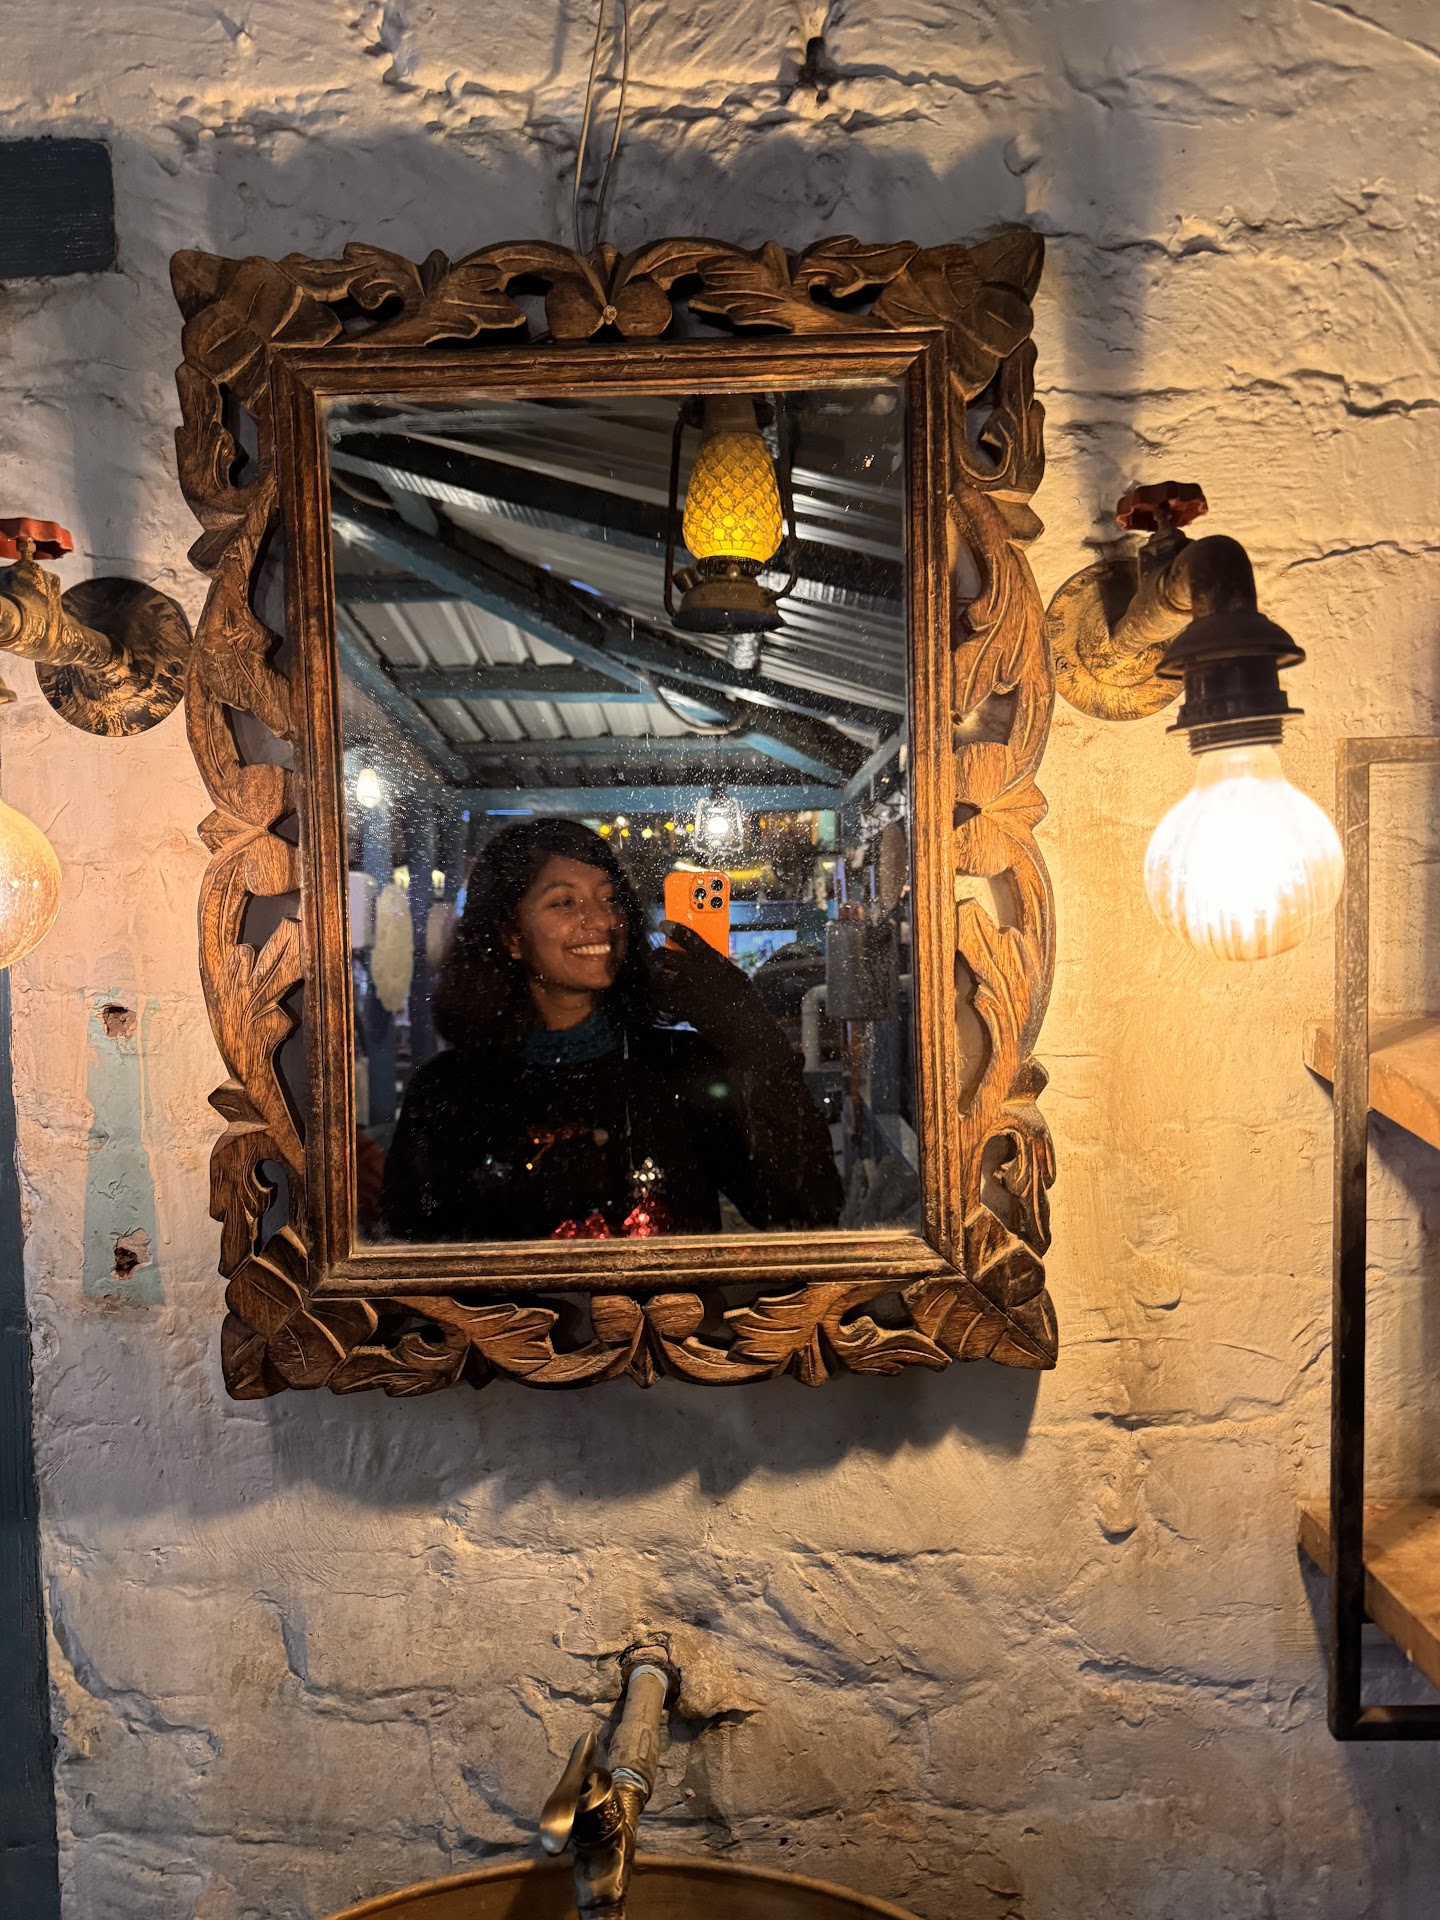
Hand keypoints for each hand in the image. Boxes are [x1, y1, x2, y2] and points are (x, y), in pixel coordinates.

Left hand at [653, 921, 773, 1057]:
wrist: (742, 1027)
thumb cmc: (745, 1001)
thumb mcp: (737, 976)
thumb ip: (721, 965)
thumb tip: (715, 959)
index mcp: (712, 958)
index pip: (688, 937)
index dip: (673, 928)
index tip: (664, 924)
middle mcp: (695, 970)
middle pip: (666, 955)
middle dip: (658, 954)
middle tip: (657, 954)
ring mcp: (685, 989)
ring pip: (660, 977)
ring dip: (659, 976)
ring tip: (661, 976)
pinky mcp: (681, 1006)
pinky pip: (661, 999)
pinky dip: (661, 998)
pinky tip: (664, 997)